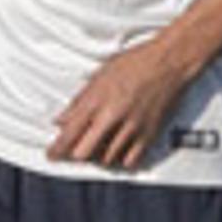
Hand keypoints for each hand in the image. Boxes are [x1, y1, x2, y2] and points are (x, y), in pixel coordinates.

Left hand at [48, 36, 206, 172]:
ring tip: (98, 147)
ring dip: (98, 156)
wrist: (168, 62)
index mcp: (97, 100)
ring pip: (106, 158)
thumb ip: (79, 101)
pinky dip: (121, 160)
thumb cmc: (136, 62)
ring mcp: (132, 127)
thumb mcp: (99, 75)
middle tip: (73, 153)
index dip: (57, 148)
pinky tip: (118, 152)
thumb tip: (61, 119)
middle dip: (75, 155)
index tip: (52, 155)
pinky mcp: (149, 133)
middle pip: (84, 152)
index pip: (70, 132)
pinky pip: (130, 160)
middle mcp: (113, 115)